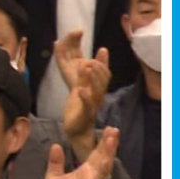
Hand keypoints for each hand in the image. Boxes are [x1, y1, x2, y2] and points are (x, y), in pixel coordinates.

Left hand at [42, 127, 117, 178]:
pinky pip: (98, 177)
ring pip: (103, 164)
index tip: (107, 129)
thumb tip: (56, 145)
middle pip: (102, 156)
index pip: (95, 153)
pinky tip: (106, 157)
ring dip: (107, 151)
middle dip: (108, 143)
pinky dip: (102, 167)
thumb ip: (56, 162)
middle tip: (113, 128)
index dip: (101, 142)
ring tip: (112, 137)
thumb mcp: (53, 176)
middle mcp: (91, 175)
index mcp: (84, 171)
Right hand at [53, 30, 109, 91]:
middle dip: (71, 38)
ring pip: (63, 51)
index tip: (80, 30)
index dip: (76, 39)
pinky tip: (57, 43)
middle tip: (77, 30)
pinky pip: (59, 59)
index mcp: (78, 63)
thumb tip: (103, 48)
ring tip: (71, 34)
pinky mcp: (63, 71)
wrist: (88, 103)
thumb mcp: (101, 73)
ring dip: (65, 41)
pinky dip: (57, 51)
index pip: (75, 47)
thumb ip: (101, 61)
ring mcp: (66, 67)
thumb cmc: (94, 89)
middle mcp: (71, 64)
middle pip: (68, 48)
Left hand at [61, 44, 109, 158]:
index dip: (103, 62)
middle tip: (93, 59)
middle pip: (103, 81)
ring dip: (94, 80)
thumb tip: (83, 59)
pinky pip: (87, 106)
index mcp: (96, 89)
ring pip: (98, 92)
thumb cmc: (78, 107)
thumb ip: (82, 74)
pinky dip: (85, 97)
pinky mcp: (85, 115)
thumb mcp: (80, 87)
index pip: (103, 73)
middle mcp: (97, 96)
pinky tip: (80, 90)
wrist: (76, 128)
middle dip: (100, 69)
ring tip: (87, 68)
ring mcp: (93, 106)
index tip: (103, 49)